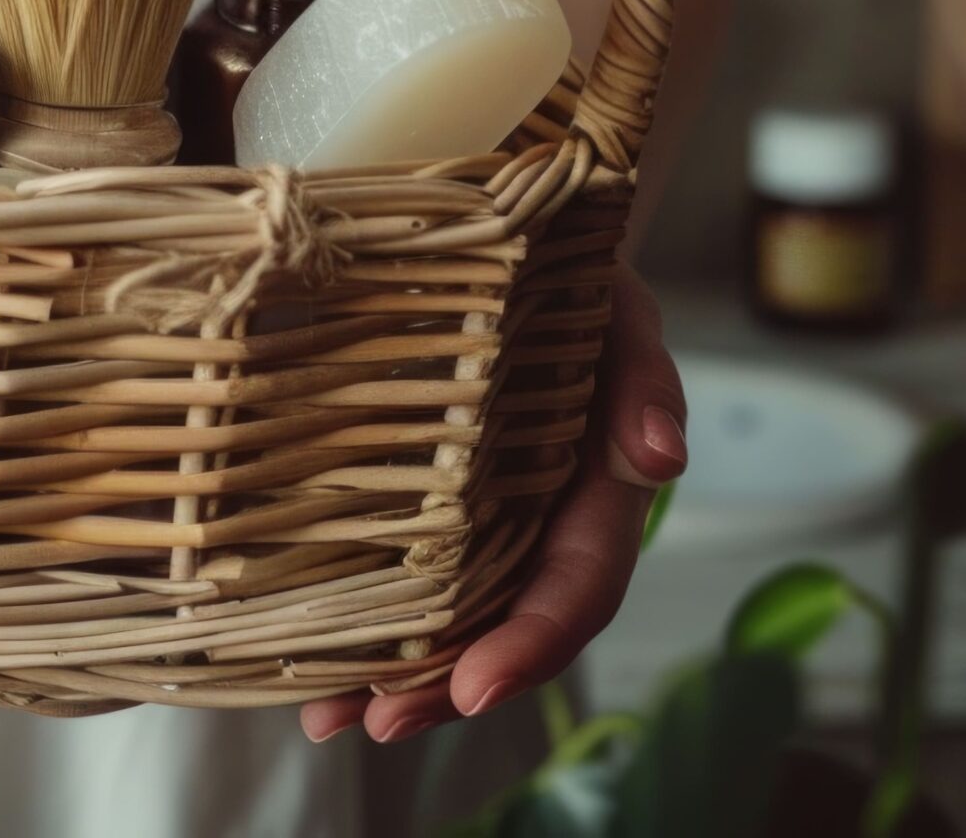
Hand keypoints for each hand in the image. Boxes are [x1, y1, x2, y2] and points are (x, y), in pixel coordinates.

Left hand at [299, 269, 685, 743]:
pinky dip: (358, 615)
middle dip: (446, 685)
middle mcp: (538, 522)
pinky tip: (306, 655)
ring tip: (329, 717)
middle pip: (502, 626)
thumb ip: (646, 383)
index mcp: (596, 494)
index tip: (477, 688)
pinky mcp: (419, 498)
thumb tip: (660, 458)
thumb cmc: (575, 281)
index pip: (576, 587)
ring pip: (447, 616)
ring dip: (394, 674)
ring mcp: (479, 518)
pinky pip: (396, 568)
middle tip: (377, 721)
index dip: (533, 643)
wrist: (510, 243)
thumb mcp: (620, 314)